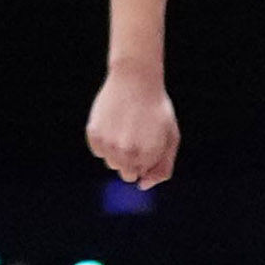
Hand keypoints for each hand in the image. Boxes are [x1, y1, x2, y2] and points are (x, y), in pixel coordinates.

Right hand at [80, 61, 179, 192]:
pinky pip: (98, 150)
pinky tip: (113, 123)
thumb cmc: (155, 109)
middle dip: (132, 159)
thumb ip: (162, 168)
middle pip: (126, 174)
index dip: (146, 158)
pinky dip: (104, 141)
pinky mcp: (94, 134)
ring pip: (111, 162)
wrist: (135, 78)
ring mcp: (109, 144)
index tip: (149, 138)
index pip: (143, 175)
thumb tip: (142, 186)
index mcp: (149, 155)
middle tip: (136, 134)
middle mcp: (128, 153)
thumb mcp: (170, 137)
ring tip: (125, 127)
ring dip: (117, 151)